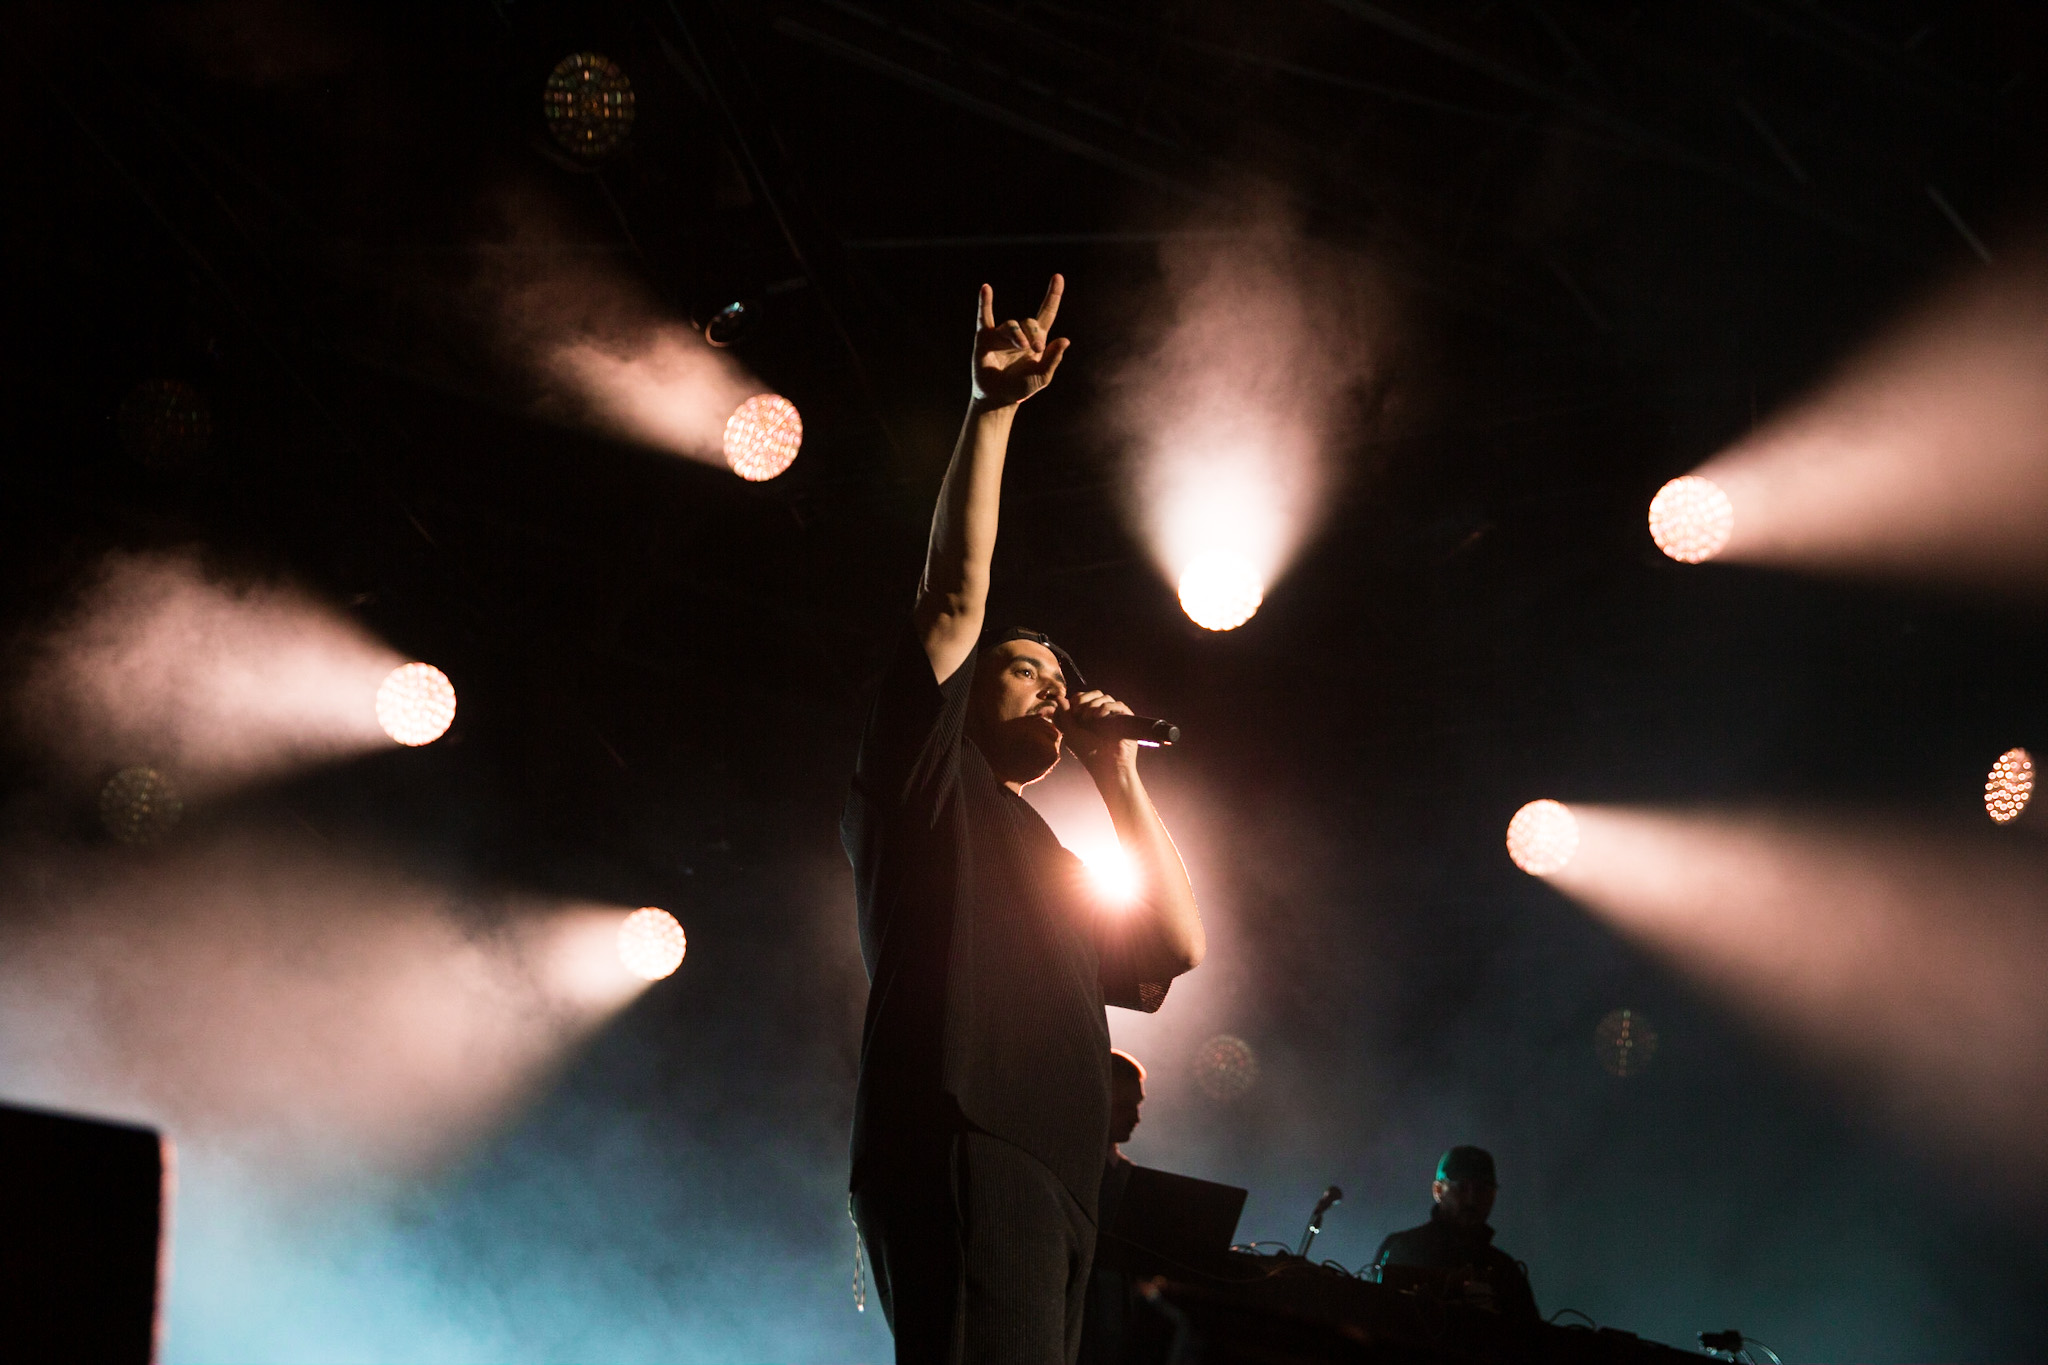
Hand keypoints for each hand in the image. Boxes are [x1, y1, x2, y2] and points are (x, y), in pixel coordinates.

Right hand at [971, 275, 1069, 409]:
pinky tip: (986, 289)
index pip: (1047, 313)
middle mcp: (1019, 334)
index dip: (1053, 296)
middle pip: (1029, 321)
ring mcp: (1001, 335)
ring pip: (1011, 325)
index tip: (1058, 277)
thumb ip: (1053, 359)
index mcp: (1036, 340)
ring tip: (1022, 348)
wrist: (998, 398)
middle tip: (1036, 348)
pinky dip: (984, 303)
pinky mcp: (984, 338)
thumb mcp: (1042, 377)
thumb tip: (1065, 340)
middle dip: (1034, 333)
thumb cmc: (1021, 388)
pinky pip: (984, 317)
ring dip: (1018, 336)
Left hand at [1060, 688, 1138, 774]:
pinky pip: (1117, 703)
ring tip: (1087, 718)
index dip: (1073, 700)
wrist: (1108, 765)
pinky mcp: (1123, 717)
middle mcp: (1099, 715)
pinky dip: (1105, 707)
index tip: (1068, 707)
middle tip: (1077, 712)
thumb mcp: (1071, 733)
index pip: (1080, 699)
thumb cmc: (1088, 753)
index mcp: (1086, 718)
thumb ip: (1064, 715)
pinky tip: (1098, 716)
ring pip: (1104, 696)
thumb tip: (1060, 698)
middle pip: (1092, 694)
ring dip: (1092, 704)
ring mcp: (1112, 715)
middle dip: (1082, 698)